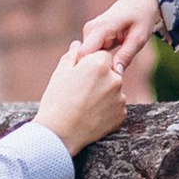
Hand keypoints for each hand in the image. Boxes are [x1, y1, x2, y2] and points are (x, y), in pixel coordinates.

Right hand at [35, 38, 129, 156]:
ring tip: (85, 105)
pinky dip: (107, 110)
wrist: (59, 134)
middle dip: (100, 78)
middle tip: (81, 92)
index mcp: (99, 64)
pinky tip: (92, 115)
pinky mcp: (121, 115)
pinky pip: (116, 107)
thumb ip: (72, 56)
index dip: (91, 64)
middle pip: (111, 72)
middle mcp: (115, 79)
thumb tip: (78, 44)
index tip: (80, 76)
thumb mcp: (60, 74)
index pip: (103, 56)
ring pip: (114, 90)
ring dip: (104, 94)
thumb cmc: (56, 101)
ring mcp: (120, 98)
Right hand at [81, 0, 161, 73]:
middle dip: (93, 70)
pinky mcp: (90, 35)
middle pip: (83, 58)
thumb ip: (126, 55)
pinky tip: (110, 64)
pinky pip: (90, 53)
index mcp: (101, 28)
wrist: (139, 1)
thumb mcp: (138, 38)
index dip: (89, 70)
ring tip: (111, 72)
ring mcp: (88, 31)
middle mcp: (90, 29)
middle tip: (110, 81)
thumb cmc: (142, 18)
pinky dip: (98, 61)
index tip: (101, 81)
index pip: (83, 54)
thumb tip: (116, 74)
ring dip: (96, 67)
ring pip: (86, 57)